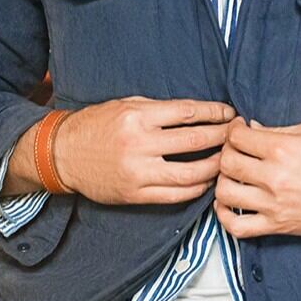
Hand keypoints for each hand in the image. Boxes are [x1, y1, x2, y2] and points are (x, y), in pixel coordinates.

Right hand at [51, 96, 235, 204]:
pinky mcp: (135, 194)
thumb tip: (199, 112)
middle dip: (222, 137)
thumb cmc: (97, 125)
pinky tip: (207, 181)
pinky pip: (176, 195)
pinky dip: (197, 189)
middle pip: (195, 141)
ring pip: (191, 174)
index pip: (188, 113)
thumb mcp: (125, 105)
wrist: (62, 154)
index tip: (229, 113)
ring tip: (228, 160)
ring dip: (215, 166)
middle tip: (237, 134)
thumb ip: (160, 109)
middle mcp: (139, 144)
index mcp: (138, 117)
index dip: (214, 113)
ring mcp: (138, 172)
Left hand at [213, 117, 300, 238]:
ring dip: (224, 182)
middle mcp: (275, 177)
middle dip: (227, 153)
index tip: (239, 131)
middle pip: (226, 163)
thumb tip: (254, 129)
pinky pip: (238, 227)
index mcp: (283, 149)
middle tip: (236, 151)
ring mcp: (274, 204)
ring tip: (234, 177)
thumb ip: (279, 130)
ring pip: (225, 193)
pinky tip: (229, 206)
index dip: (233, 131)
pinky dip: (225, 217)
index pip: (237, 138)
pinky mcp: (279, 226)